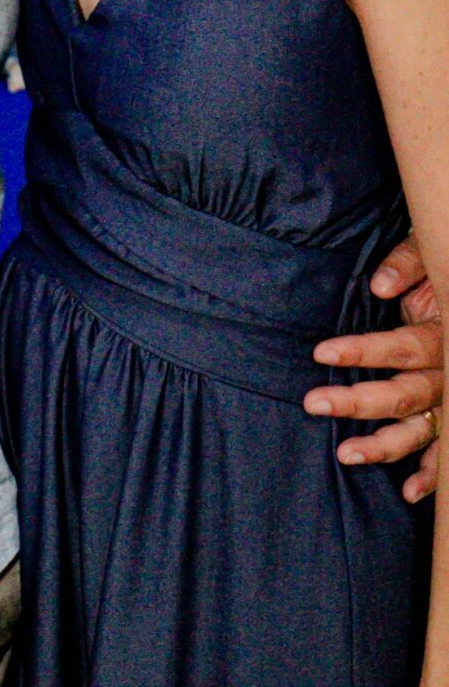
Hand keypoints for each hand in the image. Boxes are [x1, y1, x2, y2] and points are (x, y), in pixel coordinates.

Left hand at [304, 234, 441, 501]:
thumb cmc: (441, 275)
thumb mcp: (430, 257)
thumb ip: (408, 265)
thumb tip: (379, 285)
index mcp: (442, 334)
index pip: (400, 347)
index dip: (362, 351)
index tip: (321, 354)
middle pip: (404, 394)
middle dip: (358, 402)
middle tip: (313, 403)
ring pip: (421, 430)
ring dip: (385, 445)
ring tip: (346, 455)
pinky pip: (446, 452)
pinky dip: (431, 476)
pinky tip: (409, 492)